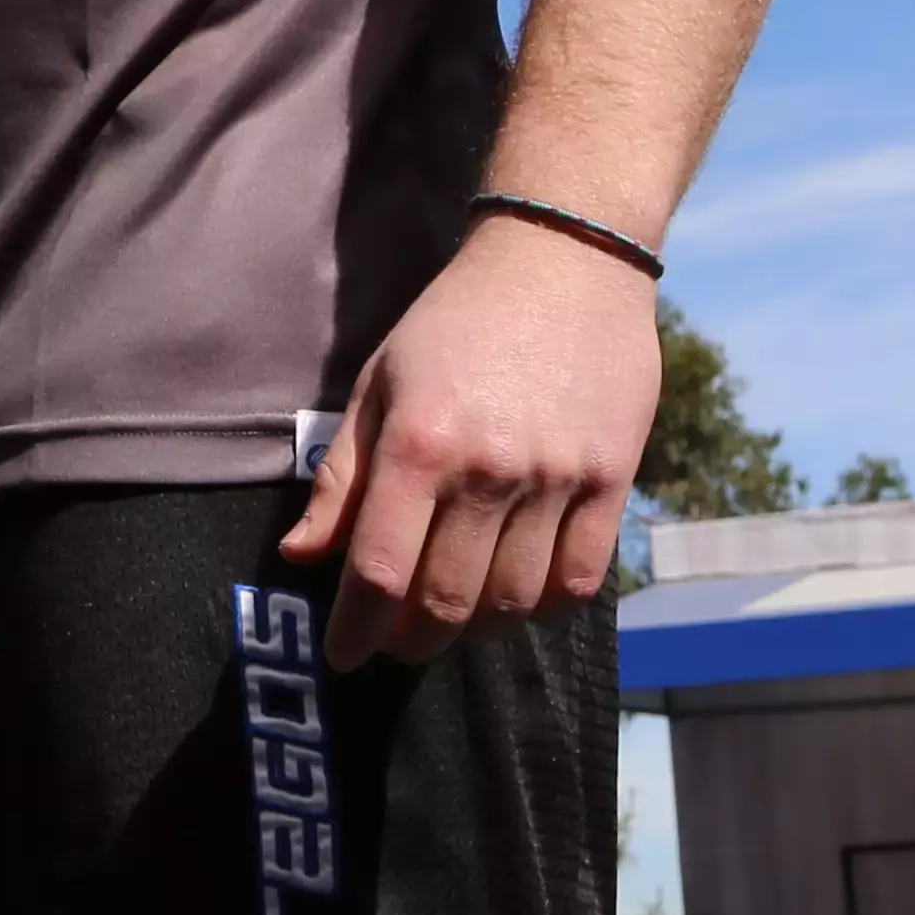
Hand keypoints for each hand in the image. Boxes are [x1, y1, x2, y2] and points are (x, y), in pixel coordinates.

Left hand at [277, 217, 657, 665]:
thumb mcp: (378, 382)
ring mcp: (557, 478)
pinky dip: (543, 605)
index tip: (344, 655)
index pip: (380, 573)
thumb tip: (302, 558)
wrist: (564, 258)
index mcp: (419, 444)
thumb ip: (342, 478)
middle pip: (446, 602)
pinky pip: (578, 580)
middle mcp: (489, 470)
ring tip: (455, 612)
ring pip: (513, 603)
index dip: (357, 630)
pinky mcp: (611, 479)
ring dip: (475, 626)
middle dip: (411, 640)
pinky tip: (519, 593)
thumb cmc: (456, 320)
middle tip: (397, 639)